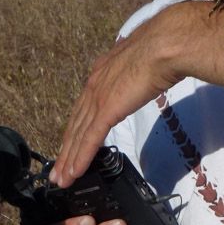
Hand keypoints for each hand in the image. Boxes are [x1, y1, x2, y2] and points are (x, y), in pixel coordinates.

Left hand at [51, 3, 196, 184]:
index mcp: (102, 72)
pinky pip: (90, 139)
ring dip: (69, 159)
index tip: (71, 144)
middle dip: (66, 149)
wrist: (165, 45)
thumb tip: (145, 77)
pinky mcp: (107, 110)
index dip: (76, 129)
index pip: (85, 107)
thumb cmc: (162, 49)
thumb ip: (136, 73)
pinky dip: (80, 158)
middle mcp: (94, 85)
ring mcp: (98, 98)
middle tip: (58, 170)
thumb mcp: (143, 61)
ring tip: (62, 179)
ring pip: (78, 136)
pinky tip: (74, 172)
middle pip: (76, 124)